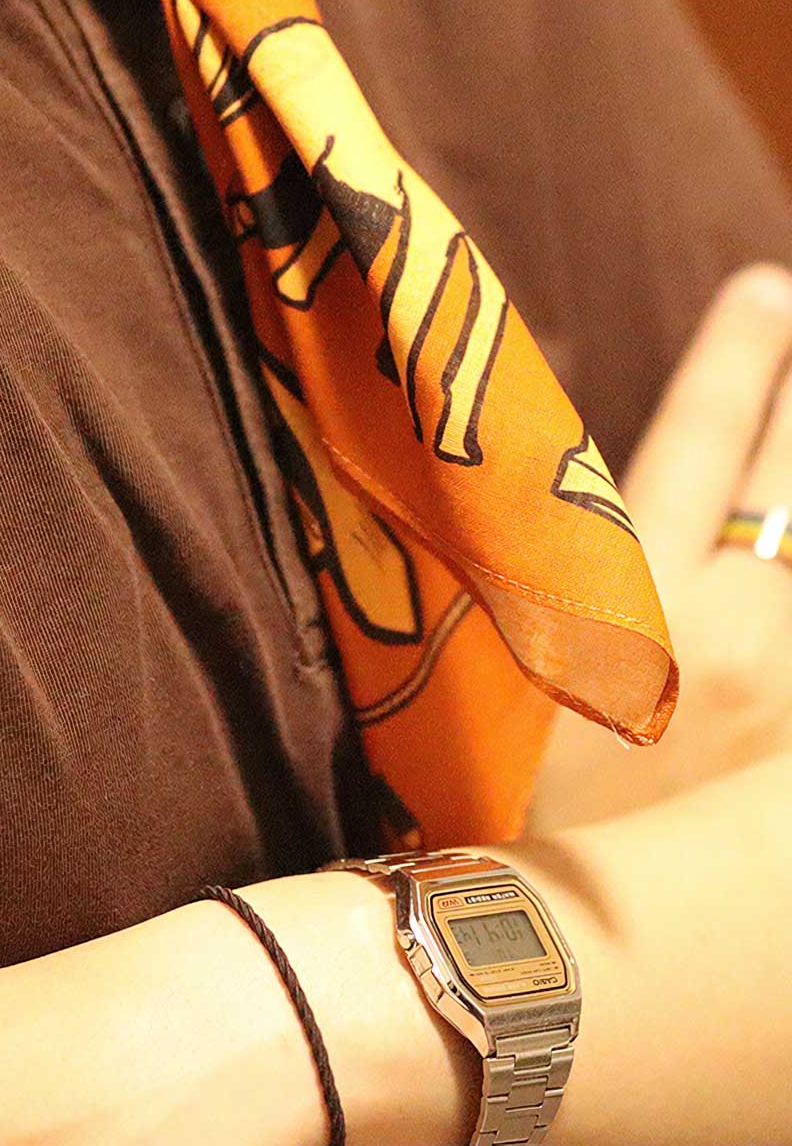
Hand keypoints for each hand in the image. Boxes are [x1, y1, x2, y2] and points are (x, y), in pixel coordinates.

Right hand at [530, 263, 791, 832]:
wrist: (526, 960)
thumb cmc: (486, 805)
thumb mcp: (499, 670)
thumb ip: (561, 587)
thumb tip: (610, 522)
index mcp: (621, 593)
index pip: (698, 437)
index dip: (737, 357)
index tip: (769, 287)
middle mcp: (723, 632)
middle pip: (790, 487)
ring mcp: (780, 702)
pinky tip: (788, 592)